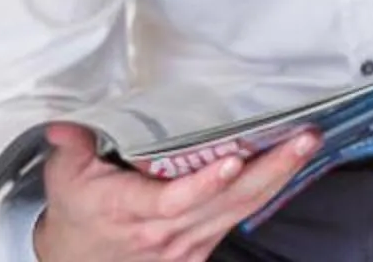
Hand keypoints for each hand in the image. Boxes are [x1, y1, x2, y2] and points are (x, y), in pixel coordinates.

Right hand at [33, 122, 316, 261]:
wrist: (76, 259)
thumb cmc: (79, 209)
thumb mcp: (65, 175)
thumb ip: (72, 145)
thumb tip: (67, 124)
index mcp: (126, 210)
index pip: (171, 202)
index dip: (203, 185)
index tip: (231, 160)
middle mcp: (162, 232)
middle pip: (223, 203)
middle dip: (267, 170)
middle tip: (302, 138)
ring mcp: (184, 245)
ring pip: (239, 211)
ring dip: (278, 177)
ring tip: (307, 143)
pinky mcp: (199, 250)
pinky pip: (238, 218)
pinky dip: (267, 192)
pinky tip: (291, 165)